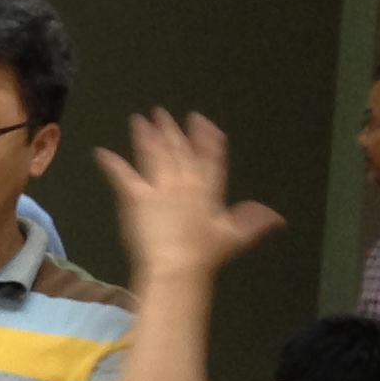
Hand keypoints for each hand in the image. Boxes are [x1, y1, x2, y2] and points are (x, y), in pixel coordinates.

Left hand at [93, 111, 283, 287]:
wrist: (177, 267)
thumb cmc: (206, 255)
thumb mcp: (235, 237)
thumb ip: (253, 221)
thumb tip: (278, 217)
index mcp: (208, 189)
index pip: (209, 155)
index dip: (204, 135)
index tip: (199, 119)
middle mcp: (184, 182)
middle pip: (177, 149)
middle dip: (170, 129)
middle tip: (161, 112)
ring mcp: (159, 187)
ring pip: (152, 155)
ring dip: (145, 136)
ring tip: (139, 120)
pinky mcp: (136, 197)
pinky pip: (122, 175)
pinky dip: (111, 164)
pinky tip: (101, 152)